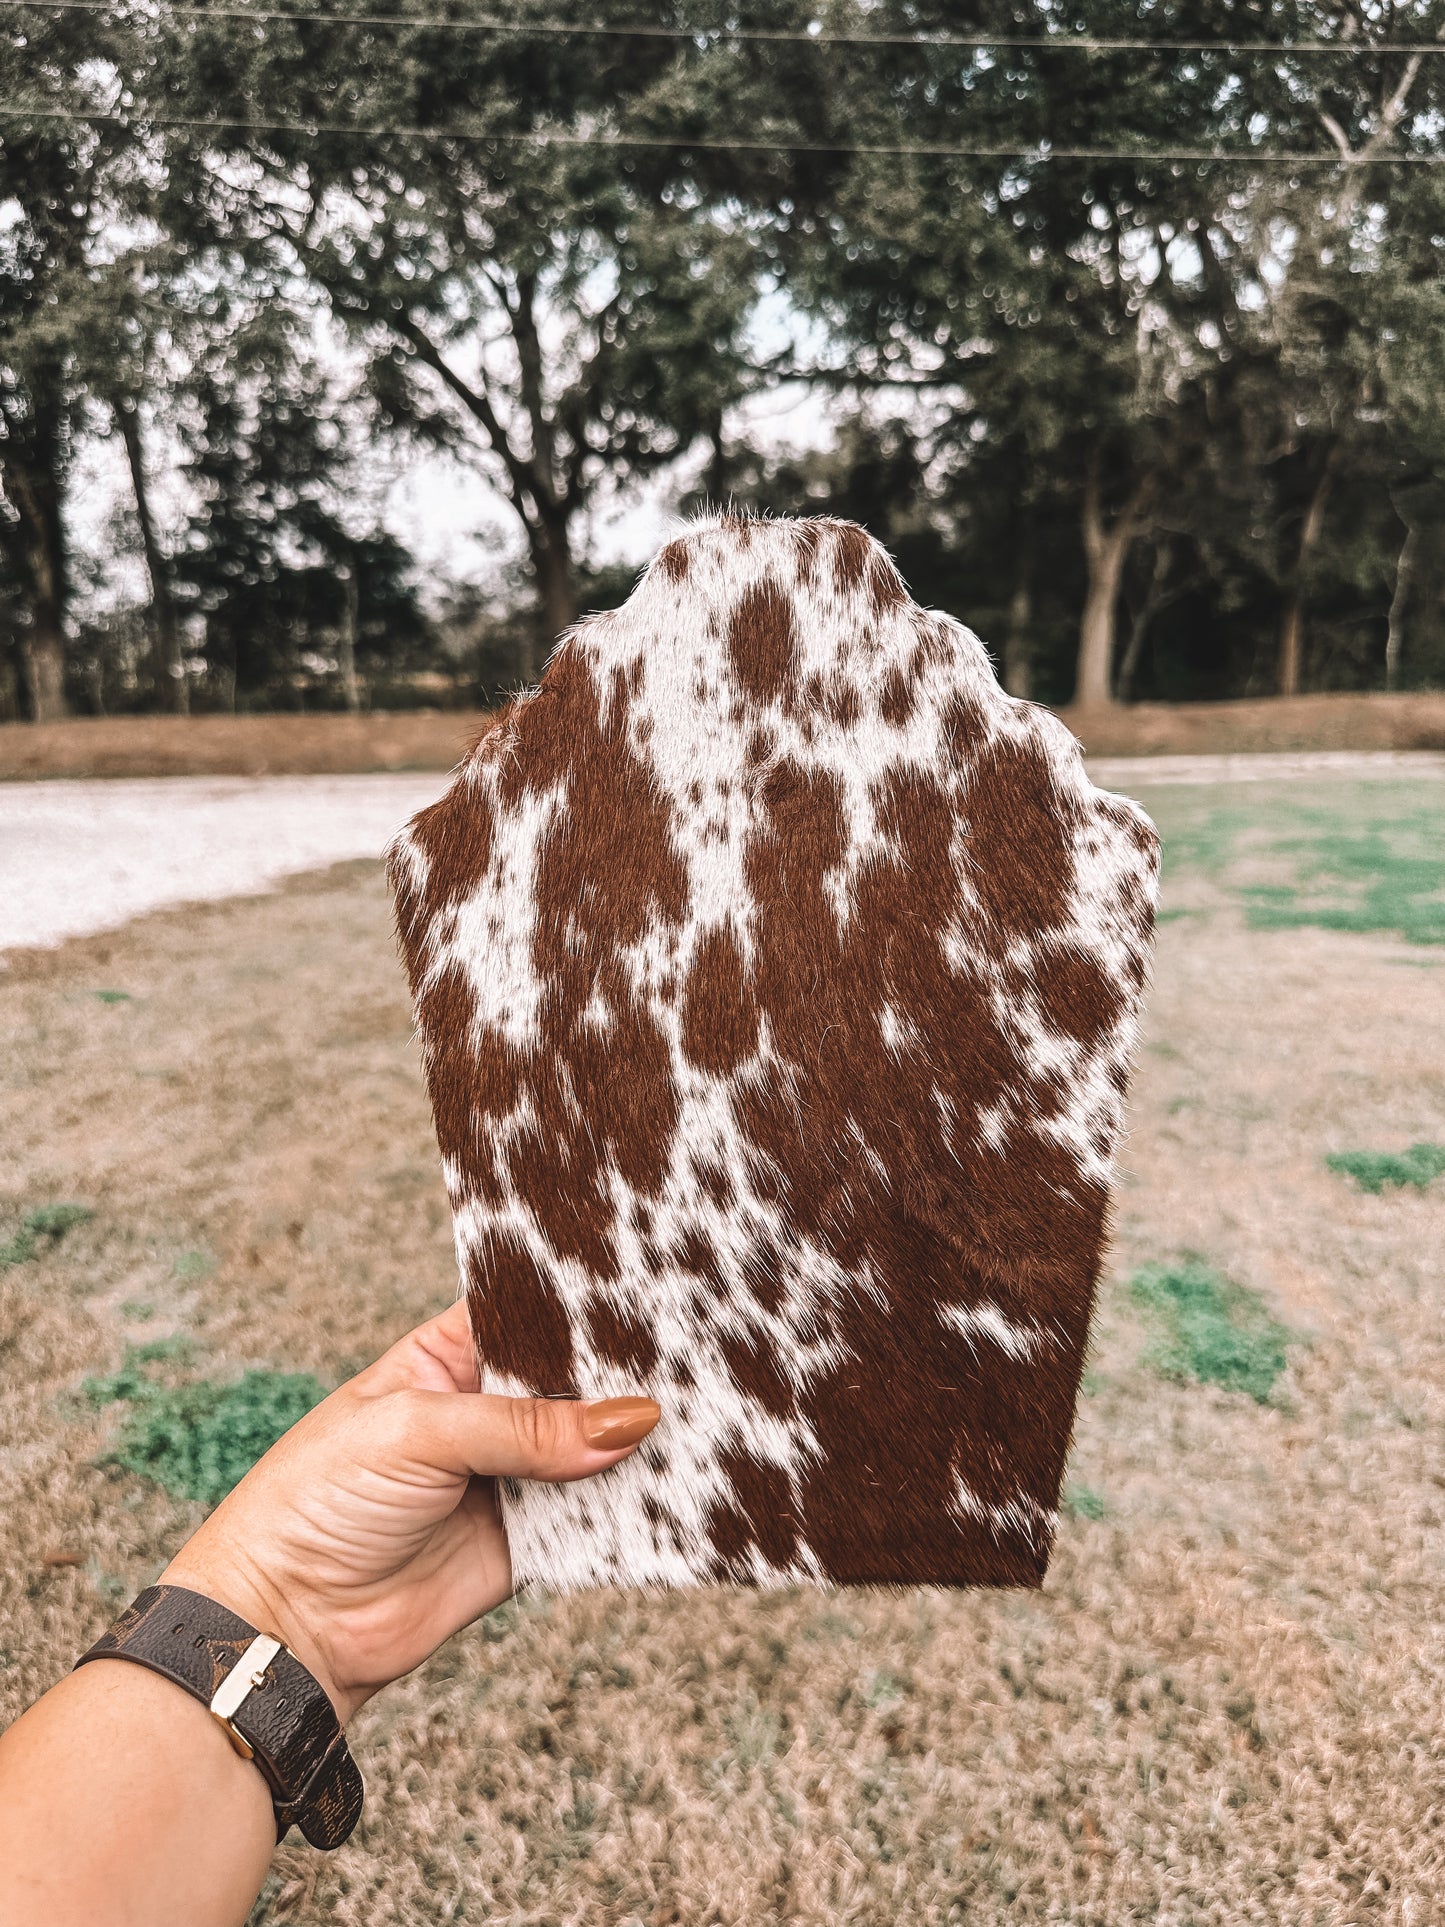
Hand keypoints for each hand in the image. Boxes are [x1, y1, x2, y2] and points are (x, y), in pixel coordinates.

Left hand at [161, 1298, 658, 1723]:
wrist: (289, 1622)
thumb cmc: (318, 1501)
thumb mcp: (416, 1432)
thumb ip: (523, 1426)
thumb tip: (627, 1421)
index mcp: (448, 1356)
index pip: (530, 1314)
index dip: (584, 1305)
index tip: (653, 1290)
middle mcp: (486, 1411)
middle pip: (574, 1381)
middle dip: (623, 1374)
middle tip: (695, 1357)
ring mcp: (510, 1478)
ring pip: (592, 1450)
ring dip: (635, 1442)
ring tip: (705, 1416)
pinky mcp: (529, 1544)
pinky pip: (594, 1521)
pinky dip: (632, 1509)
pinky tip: (676, 1487)